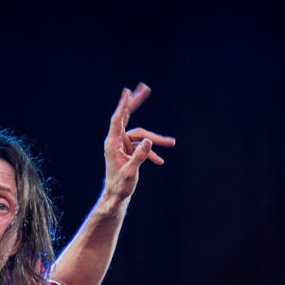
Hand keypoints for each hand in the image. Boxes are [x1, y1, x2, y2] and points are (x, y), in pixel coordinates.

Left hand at [102, 83, 174, 202]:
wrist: (117, 197)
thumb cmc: (120, 186)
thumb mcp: (131, 172)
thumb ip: (139, 156)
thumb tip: (148, 141)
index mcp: (113, 143)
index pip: (118, 120)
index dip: (123, 105)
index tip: (128, 92)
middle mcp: (117, 141)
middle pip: (127, 117)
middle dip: (136, 103)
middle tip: (145, 88)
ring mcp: (123, 146)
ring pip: (142, 136)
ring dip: (156, 140)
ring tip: (172, 143)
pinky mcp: (129, 152)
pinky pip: (142, 148)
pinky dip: (151, 153)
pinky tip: (160, 161)